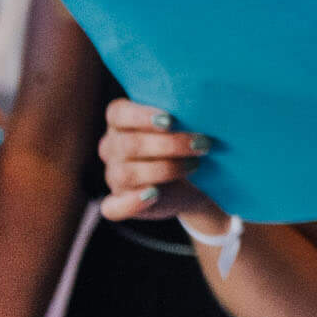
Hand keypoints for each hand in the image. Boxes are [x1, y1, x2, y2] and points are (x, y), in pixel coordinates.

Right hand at [99, 99, 214, 221]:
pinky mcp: (118, 203)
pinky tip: (154, 195)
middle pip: (129, 144)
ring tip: (195, 166)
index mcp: (122, 120)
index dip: (141, 116)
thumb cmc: (189, 142)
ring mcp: (113, 176)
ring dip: (164, 169)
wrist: (197, 181)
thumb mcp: (187, 124)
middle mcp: (112, 146)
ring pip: (126, 173)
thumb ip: (185, 114)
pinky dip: (132, 202)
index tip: (171, 120)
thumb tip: (203, 108)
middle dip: (169, 145)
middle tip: (202, 144)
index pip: (118, 113)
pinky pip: (114, 207)